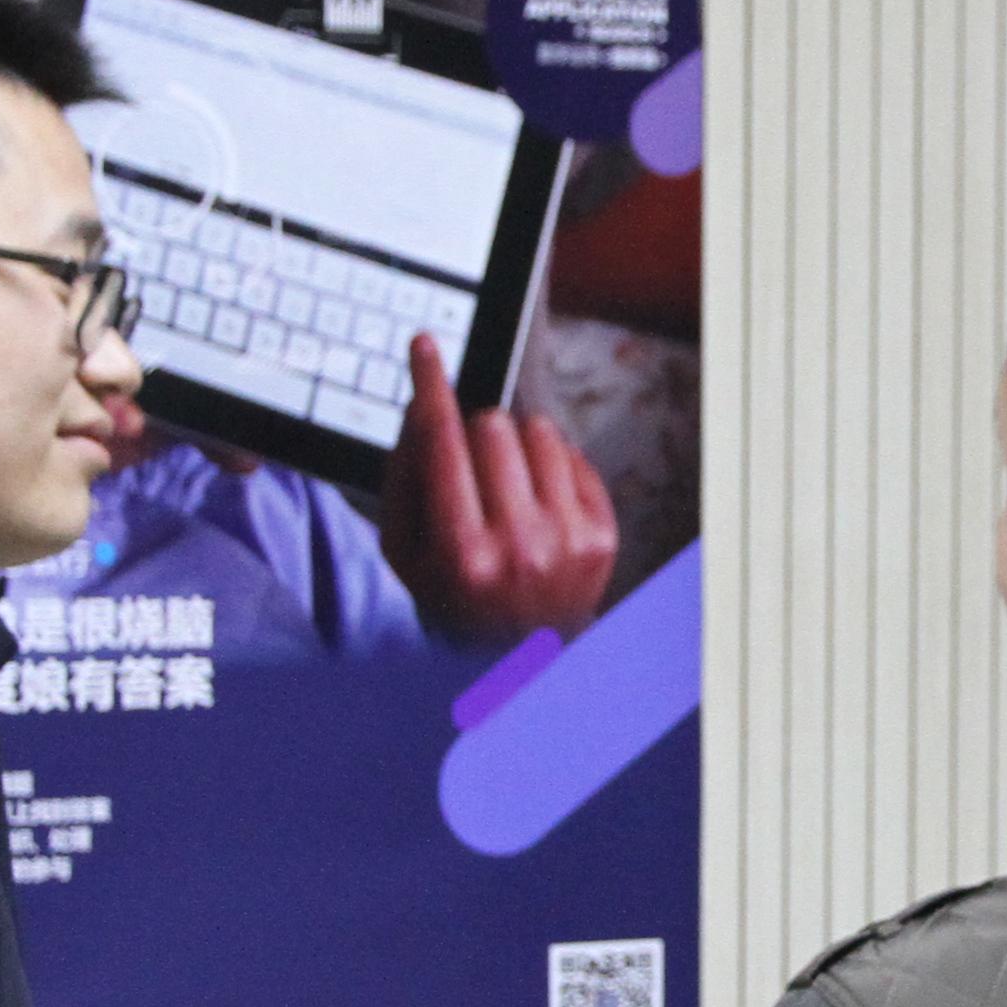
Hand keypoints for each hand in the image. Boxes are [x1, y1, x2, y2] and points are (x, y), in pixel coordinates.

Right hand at [381, 334, 618, 642]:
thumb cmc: (451, 599)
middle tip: (470, 470)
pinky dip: (549, 467)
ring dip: (514, 445)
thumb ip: (404, 479)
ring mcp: (569, 540)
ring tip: (504, 488)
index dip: (430, 385)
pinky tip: (535, 504)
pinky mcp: (603, 535)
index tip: (425, 347)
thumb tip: (422, 408)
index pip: (443, 442)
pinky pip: (573, 456)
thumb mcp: (405, 554)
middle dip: (474, 434)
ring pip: (539, 431)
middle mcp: (520, 545)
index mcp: (463, 552)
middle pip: (492, 426)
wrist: (518, 659)